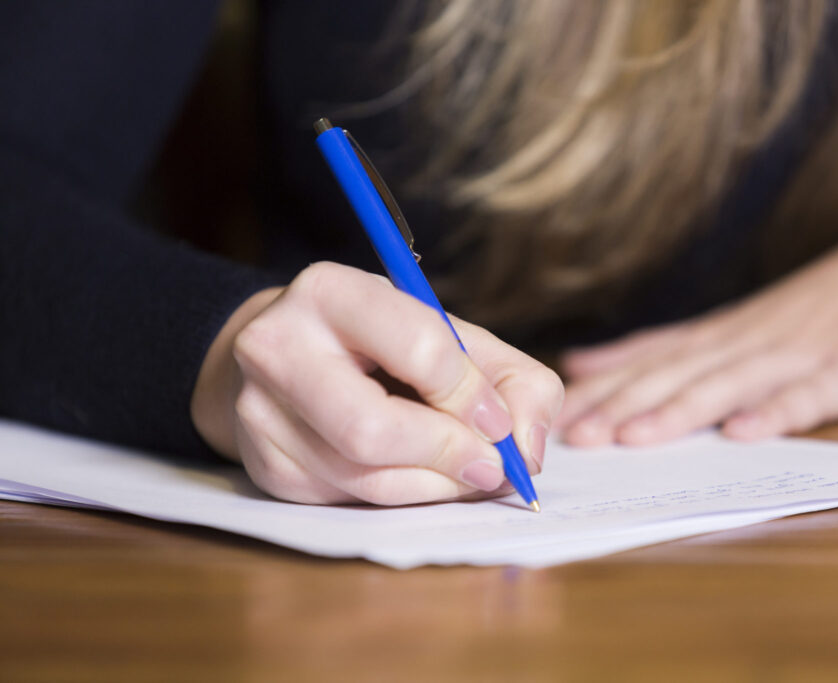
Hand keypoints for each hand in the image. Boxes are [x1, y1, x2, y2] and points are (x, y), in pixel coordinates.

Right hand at [190, 262, 562, 504]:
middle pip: (373, 429)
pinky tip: (423, 475)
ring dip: (435, 485)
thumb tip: (527, 448)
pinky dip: (405, 495)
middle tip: (493, 466)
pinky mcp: (266, 467)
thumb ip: (513, 379)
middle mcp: (277, 347)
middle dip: (449, 454)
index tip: (499, 421)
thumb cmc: (384, 341)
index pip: (418, 349)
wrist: (290, 353)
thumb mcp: (451, 334)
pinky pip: (351, 501)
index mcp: (330, 292)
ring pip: (364, 477)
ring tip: (467, 470)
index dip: (471, 395)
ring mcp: (261, 413)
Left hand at [557, 203, 837, 445]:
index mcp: (717, 337)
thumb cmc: (821, 306)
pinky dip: (778, 413)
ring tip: (635, 438)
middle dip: (619, 408)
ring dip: (680, 411)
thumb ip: (659, 347)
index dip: (594, 392)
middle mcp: (745, 343)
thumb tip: (582, 363)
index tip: (544, 416)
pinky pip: (810, 396)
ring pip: (728, 385)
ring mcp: (797, 355)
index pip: (643, 364)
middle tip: (570, 438)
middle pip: (673, 376)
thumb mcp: (732, 324)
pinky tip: (747, 433)